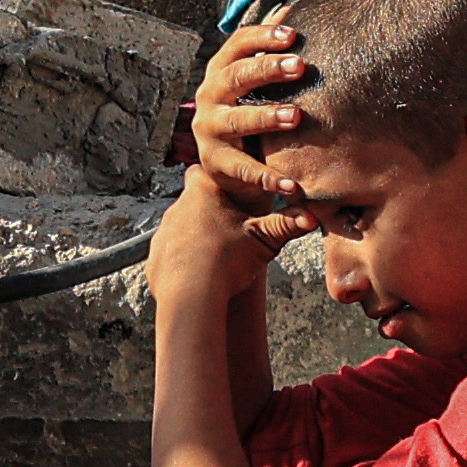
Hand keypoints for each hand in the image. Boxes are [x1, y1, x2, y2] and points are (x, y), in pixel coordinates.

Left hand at [145, 118, 312, 318]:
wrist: (191, 296)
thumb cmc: (227, 261)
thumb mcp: (263, 240)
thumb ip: (286, 224)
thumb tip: (312, 216)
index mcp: (202, 191)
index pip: (203, 171)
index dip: (216, 181)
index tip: (230, 193)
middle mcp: (177, 206)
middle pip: (192, 200)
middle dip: (208, 210)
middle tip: (229, 227)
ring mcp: (162, 232)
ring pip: (180, 227)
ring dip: (195, 236)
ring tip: (215, 255)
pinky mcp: (154, 257)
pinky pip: (170, 253)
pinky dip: (182, 261)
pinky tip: (199, 274)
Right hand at [179, 19, 313, 176]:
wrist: (228, 169)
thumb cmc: (248, 113)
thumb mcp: (254, 82)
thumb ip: (268, 49)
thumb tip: (290, 7)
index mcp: (220, 72)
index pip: (236, 45)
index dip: (262, 37)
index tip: (293, 34)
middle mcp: (209, 97)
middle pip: (235, 76)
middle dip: (266, 69)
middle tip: (299, 65)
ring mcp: (209, 130)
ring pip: (235, 119)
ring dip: (265, 116)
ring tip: (295, 115)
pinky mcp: (217, 163)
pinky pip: (244, 170)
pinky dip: (267, 176)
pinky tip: (292, 182)